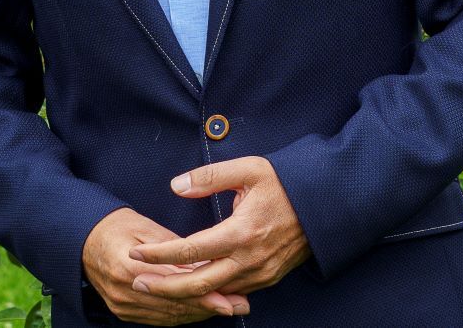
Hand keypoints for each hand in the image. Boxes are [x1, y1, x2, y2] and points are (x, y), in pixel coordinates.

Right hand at [82, 207, 251, 323]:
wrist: (84, 239)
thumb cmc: (117, 226)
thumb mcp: (147, 229)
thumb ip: (175, 249)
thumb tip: (205, 264)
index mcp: (128, 267)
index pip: (174, 285)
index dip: (205, 293)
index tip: (230, 297)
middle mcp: (124, 292)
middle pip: (174, 305)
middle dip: (209, 307)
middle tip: (239, 304)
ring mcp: (122, 305)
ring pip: (169, 316)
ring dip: (200, 314)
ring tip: (228, 307)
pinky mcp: (123, 311)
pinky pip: (158, 320)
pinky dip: (183, 316)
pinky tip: (202, 311)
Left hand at [126, 157, 311, 304]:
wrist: (327, 203)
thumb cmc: (287, 182)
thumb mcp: (249, 169)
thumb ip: (210, 177)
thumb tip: (176, 185)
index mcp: (241, 232)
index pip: (189, 250)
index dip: (159, 254)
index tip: (136, 253)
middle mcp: (249, 260)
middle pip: (197, 284)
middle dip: (163, 286)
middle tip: (136, 282)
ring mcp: (259, 274)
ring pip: (214, 293)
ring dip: (183, 293)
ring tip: (157, 287)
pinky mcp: (267, 279)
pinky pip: (231, 293)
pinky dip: (208, 293)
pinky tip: (191, 287)